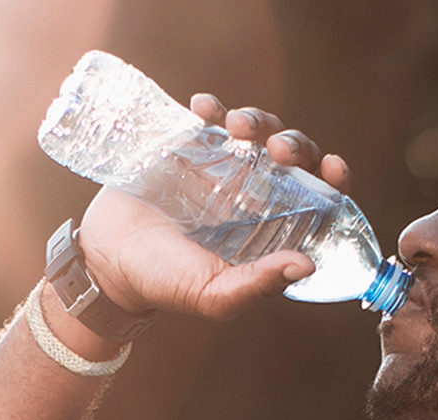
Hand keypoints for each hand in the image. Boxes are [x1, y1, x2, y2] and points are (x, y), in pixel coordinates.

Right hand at [77, 97, 351, 320]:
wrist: (106, 261)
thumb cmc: (163, 283)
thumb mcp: (212, 294)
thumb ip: (258, 285)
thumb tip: (307, 265)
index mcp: (271, 226)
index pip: (317, 195)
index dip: (332, 177)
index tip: (331, 167)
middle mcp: (253, 191)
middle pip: (292, 154)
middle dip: (294, 144)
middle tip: (277, 150)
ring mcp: (221, 165)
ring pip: (257, 128)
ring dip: (256, 120)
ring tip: (235, 127)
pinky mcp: (188, 146)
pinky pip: (210, 116)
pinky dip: (212, 107)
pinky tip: (203, 109)